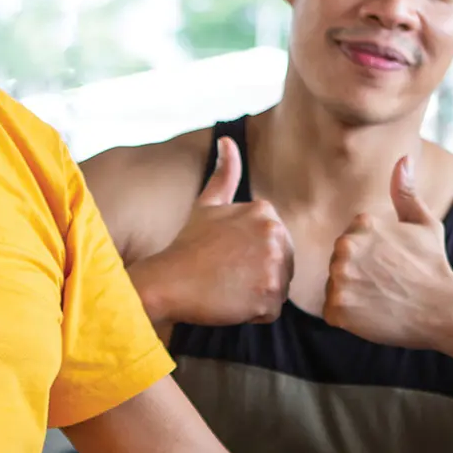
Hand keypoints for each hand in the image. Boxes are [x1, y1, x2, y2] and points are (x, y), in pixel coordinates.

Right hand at [132, 137, 294, 326]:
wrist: (168, 281)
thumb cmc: (187, 245)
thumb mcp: (207, 205)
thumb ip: (225, 174)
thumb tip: (228, 139)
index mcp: (265, 212)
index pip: (276, 244)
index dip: (252, 256)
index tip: (227, 257)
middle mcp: (275, 234)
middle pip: (284, 265)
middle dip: (258, 275)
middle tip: (227, 275)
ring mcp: (274, 264)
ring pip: (279, 288)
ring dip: (257, 294)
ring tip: (228, 288)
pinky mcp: (270, 294)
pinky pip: (272, 310)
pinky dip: (254, 312)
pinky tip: (231, 302)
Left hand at [323, 156, 452, 349]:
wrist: (444, 309)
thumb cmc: (435, 266)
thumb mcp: (425, 224)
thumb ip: (406, 192)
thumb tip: (404, 159)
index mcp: (362, 223)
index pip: (350, 244)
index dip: (370, 259)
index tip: (391, 267)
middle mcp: (346, 247)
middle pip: (338, 264)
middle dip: (357, 275)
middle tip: (386, 285)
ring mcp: (340, 278)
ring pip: (334, 287)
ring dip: (352, 296)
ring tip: (381, 299)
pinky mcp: (338, 307)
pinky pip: (332, 312)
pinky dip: (349, 317)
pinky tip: (373, 315)